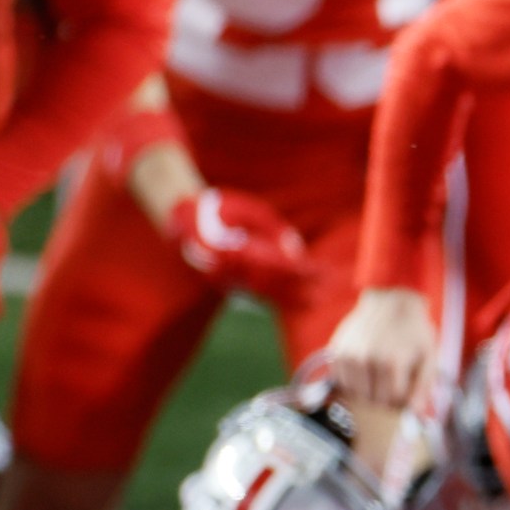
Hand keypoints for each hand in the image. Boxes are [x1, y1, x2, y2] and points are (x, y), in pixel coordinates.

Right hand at [167, 187, 315, 307]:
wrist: (182, 220)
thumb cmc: (219, 209)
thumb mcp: (247, 209)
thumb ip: (272, 228)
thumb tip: (295, 251)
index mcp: (229, 250)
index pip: (269, 262)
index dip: (295, 268)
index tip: (317, 269)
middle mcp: (229, 271)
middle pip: (271, 281)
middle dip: (299, 285)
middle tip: (327, 287)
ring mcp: (228, 281)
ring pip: (265, 291)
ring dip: (294, 296)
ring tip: (320, 298)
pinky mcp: (231, 285)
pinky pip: (259, 292)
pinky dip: (282, 296)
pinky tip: (302, 301)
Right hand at [323, 287, 435, 409]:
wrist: (390, 300)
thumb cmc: (413, 331)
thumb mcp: (428, 356)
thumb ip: (423, 388)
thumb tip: (414, 414)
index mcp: (390, 363)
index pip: (391, 402)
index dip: (400, 398)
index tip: (405, 385)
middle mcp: (365, 360)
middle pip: (372, 400)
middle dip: (385, 395)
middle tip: (393, 379)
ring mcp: (347, 355)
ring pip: (355, 394)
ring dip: (368, 390)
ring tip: (379, 373)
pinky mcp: (336, 351)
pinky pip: (342, 382)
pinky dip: (352, 381)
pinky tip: (364, 369)